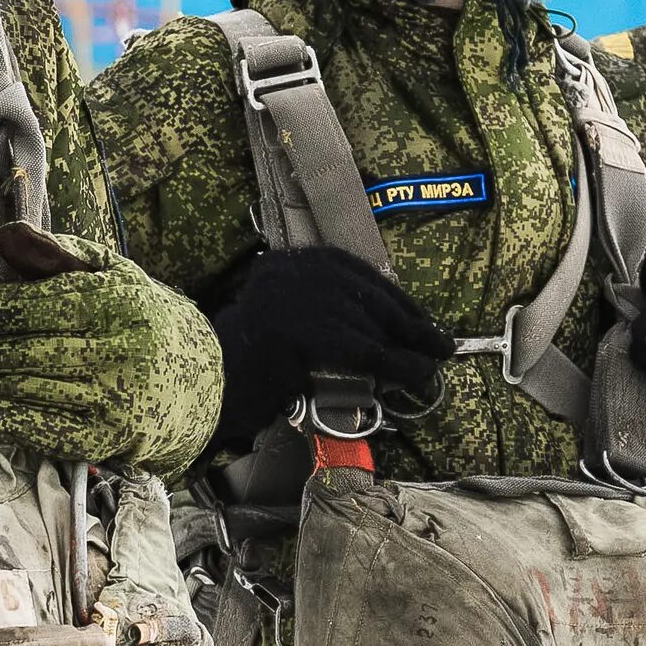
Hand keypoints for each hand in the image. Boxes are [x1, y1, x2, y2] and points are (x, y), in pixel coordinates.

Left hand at [0, 232, 224, 469]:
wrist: (197, 381)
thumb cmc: (139, 317)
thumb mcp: (110, 273)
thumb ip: (56, 252)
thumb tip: (5, 235)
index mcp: (117, 303)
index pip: (37, 306)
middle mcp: (119, 351)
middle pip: (25, 351)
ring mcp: (114, 399)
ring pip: (29, 391)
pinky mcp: (109, 438)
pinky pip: (46, 431)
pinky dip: (8, 423)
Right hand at [206, 247, 454, 447]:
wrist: (207, 382)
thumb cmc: (240, 362)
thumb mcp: (282, 318)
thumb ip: (318, 310)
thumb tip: (375, 326)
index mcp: (289, 262)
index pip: (355, 272)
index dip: (393, 297)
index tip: (417, 316)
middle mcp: (298, 270)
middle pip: (369, 294)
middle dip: (410, 321)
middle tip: (438, 341)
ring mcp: (304, 298)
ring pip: (375, 322)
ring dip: (411, 345)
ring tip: (433, 361)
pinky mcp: (313, 332)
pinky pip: (371, 351)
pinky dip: (401, 366)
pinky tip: (420, 375)